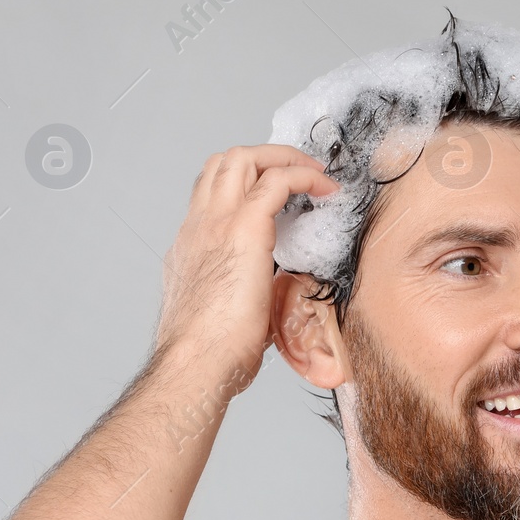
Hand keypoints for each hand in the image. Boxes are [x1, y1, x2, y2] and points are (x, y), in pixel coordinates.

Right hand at [153, 145, 337, 385]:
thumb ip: (246, 293)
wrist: (195, 363)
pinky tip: (327, 189)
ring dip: (284, 156)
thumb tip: (271, 299)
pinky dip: (305, 175)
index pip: (212, 194)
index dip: (247, 183)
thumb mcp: (227, 311)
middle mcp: (199, 226)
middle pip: (223, 163)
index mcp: (193, 246)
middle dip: (265, 156)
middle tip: (300, 171)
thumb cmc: (212, 353)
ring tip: (314, 172)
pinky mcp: (244, 229)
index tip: (280, 193)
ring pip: (242, 158)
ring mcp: (216, 223)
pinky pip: (278, 180)